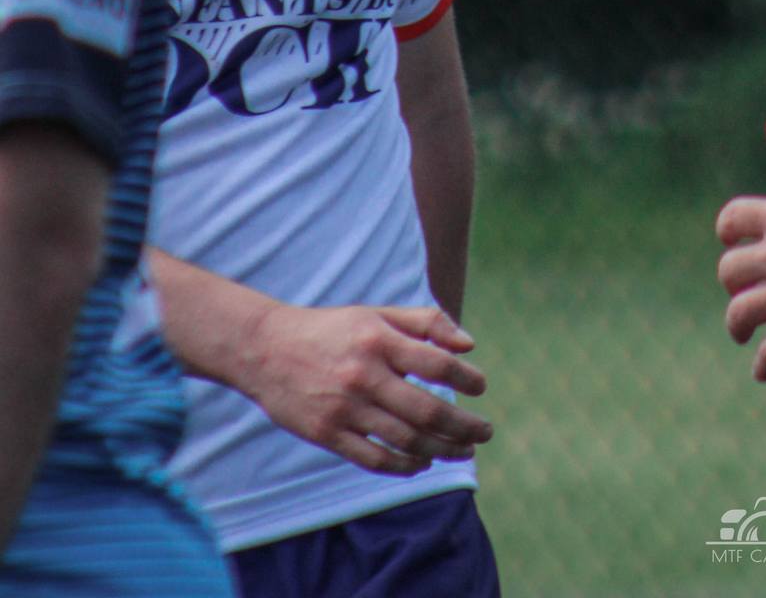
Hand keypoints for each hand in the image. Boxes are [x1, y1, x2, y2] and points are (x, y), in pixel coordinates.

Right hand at [240, 302, 493, 474]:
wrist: (265, 349)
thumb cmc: (331, 330)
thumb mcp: (376, 314)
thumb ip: (425, 322)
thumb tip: (469, 344)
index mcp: (378, 340)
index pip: (436, 363)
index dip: (465, 378)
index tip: (480, 386)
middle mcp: (363, 374)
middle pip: (426, 410)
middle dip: (462, 425)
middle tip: (484, 432)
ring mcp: (344, 408)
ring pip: (405, 439)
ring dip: (441, 449)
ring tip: (463, 451)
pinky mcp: (326, 434)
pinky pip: (373, 458)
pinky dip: (403, 466)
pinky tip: (423, 463)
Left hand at [715, 112, 765, 382]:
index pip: (730, 221)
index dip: (730, 233)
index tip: (736, 244)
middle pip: (730, 271)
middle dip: (734, 282)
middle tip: (745, 292)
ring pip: (741, 314)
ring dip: (738, 326)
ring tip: (743, 333)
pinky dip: (764, 365)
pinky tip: (764, 370)